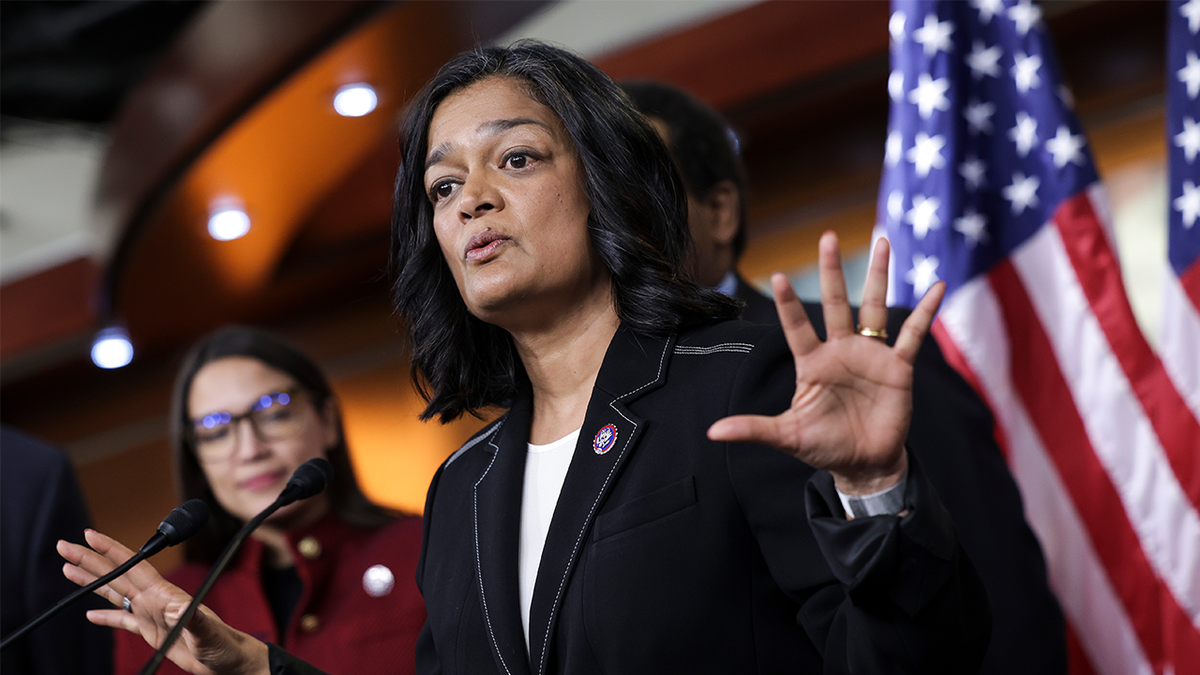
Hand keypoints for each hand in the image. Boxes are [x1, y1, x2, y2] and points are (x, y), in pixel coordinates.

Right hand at [58, 529, 268, 674]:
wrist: (227, 660)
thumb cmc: (222, 643)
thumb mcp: (207, 631)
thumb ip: (192, 618)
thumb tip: (180, 607)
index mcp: (164, 594)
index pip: (132, 565)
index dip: (111, 550)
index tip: (89, 536)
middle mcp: (154, 599)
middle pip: (116, 574)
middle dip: (90, 560)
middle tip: (64, 546)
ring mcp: (151, 614)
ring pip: (115, 593)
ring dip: (92, 582)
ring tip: (68, 569)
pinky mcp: (151, 631)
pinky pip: (123, 621)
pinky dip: (106, 617)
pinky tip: (90, 614)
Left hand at [708, 232, 943, 494]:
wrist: (864, 464)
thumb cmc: (824, 447)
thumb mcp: (787, 436)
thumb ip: (753, 429)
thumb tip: (713, 432)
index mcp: (812, 363)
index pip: (796, 326)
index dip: (788, 304)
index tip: (777, 276)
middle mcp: (840, 350)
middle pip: (836, 302)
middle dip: (832, 271)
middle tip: (827, 236)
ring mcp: (870, 355)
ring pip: (874, 307)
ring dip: (878, 275)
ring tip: (881, 241)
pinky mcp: (898, 367)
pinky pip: (913, 334)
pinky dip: (926, 312)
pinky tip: (936, 287)